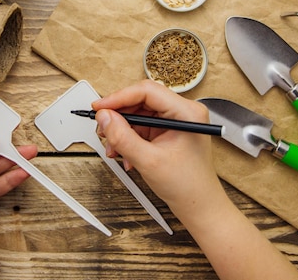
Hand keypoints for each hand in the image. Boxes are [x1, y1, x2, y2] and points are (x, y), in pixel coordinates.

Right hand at [93, 80, 297, 279]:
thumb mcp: (148, 161)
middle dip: (118, 117)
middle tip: (102, 129)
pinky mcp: (167, 131)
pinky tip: (124, 154)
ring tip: (113, 148)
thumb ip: (123, 137)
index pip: (147, 91)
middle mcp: (182, 112)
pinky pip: (141, 127)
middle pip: (140, 101)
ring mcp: (174, 121)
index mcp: (186, 112)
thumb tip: (104, 117)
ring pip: (138, 114)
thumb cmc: (187, 186)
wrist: (198, 206)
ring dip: (121, 131)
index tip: (99, 107)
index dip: (119, 97)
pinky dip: (128, 139)